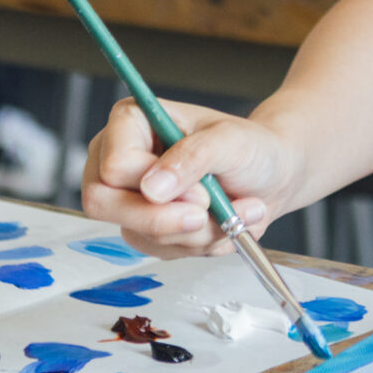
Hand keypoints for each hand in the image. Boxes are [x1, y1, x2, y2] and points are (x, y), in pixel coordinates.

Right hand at [80, 95, 301, 256]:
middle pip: (103, 204)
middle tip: (207, 214)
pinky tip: (218, 223)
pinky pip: (155, 250)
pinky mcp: (141, 227)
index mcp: (131, 122)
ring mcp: (126, 196)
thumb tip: (152, 188)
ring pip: (138, 233)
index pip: (115, 166)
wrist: (269, 177)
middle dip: (164, 219)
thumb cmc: (250, 148)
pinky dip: (196, 244)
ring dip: (193, 233)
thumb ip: (193, 156)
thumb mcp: (231, 141)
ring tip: (230, 211)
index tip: (201, 190)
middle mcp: (117, 158)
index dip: (154, 185)